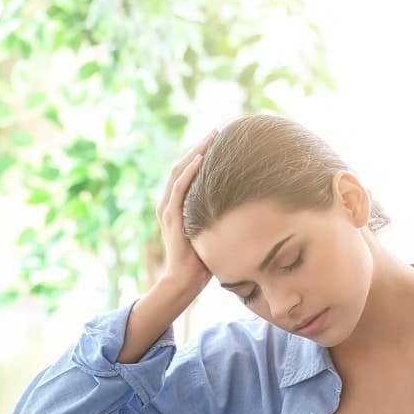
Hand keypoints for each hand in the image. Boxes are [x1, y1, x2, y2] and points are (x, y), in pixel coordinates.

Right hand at [156, 129, 218, 287]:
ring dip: (195, 152)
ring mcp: (168, 210)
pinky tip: (201, 158)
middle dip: (199, 147)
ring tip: (211, 137)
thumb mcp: (212, 233)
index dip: (200, 155)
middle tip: (217, 131)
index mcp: (176, 207)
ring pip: (179, 172)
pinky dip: (189, 171)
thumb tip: (245, 210)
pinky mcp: (171, 217)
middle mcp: (169, 204)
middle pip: (182, 166)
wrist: (184, 281)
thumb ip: (218, 218)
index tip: (218, 142)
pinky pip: (179, 188)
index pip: (187, 173)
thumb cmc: (201, 263)